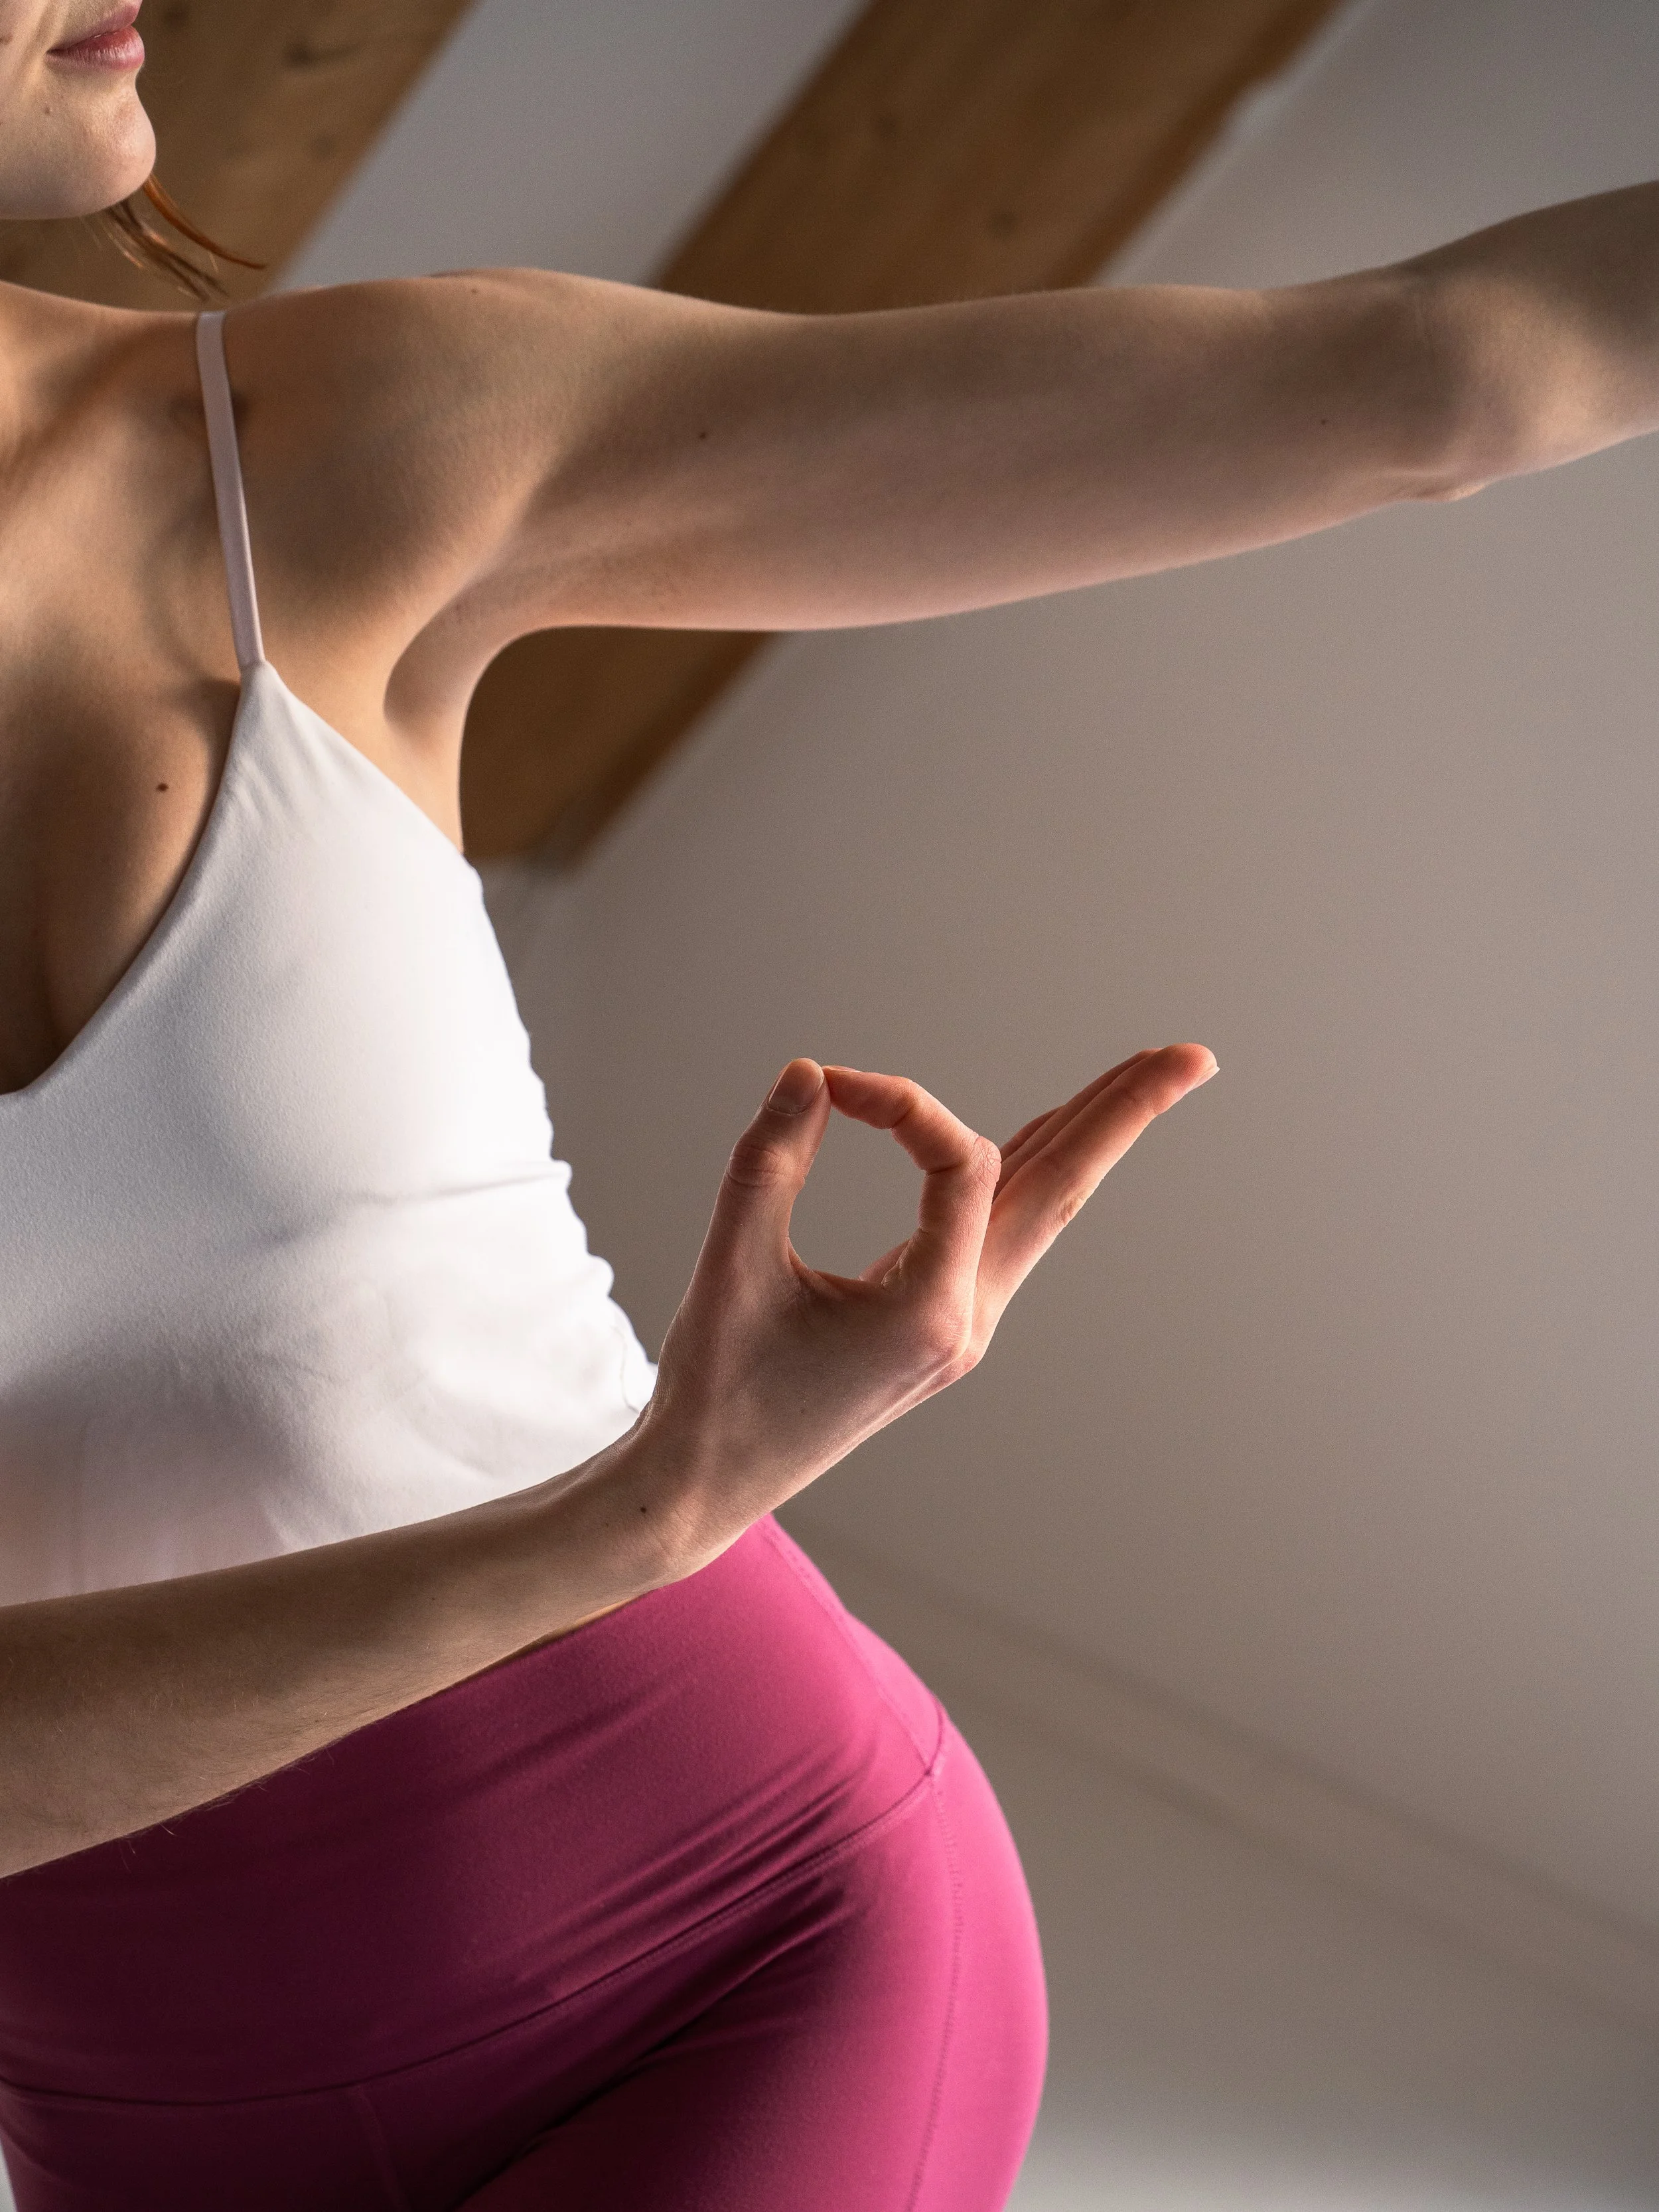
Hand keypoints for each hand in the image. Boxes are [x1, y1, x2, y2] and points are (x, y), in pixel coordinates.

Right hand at [640, 1043, 1216, 1567]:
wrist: (708, 1488)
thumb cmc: (715, 1387)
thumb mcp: (730, 1267)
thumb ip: (767, 1164)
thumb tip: (808, 1072)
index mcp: (928, 1316)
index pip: (958, 1167)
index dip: (904, 1104)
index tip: (832, 1086)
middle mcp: (966, 1323)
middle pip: (1062, 1194)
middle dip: (1125, 1118)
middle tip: (1195, 1055)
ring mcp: (961, 1329)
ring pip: (1042, 1213)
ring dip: (1088, 1140)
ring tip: (1146, 1077)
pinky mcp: (939, 1328)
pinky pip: (1003, 1234)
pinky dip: (1029, 1173)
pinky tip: (1048, 1134)